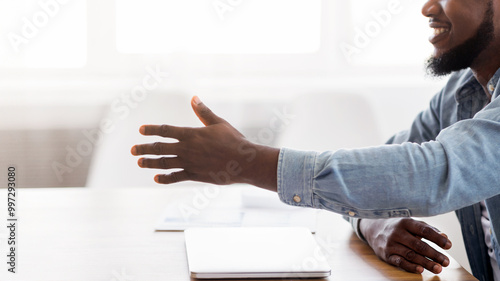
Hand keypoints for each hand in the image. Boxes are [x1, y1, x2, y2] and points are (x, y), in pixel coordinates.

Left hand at [131, 96, 278, 189]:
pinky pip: (176, 177)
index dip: (152, 130)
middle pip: (159, 148)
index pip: (166, 130)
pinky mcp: (194, 175)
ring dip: (150, 163)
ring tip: (140, 162)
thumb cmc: (234, 140)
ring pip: (164, 163)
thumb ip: (203, 112)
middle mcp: (186, 149)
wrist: (244, 162)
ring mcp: (189, 163)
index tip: (141, 130)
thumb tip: (193, 98)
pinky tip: (157, 178)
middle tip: (133, 150)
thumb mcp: (218, 123)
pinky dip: (165, 178)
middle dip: (144, 148)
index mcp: (191, 134)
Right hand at [359, 218, 451, 273]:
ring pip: (410, 255)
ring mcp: (391, 244)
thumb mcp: (411, 224)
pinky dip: (410, 266)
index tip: (449, 245)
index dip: (437, 238)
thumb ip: (428, 229)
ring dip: (426, 263)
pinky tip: (420, 270)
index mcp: (406, 222)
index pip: (424, 230)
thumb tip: (445, 236)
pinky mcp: (386, 254)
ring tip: (438, 268)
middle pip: (419, 245)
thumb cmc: (399, 227)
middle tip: (446, 262)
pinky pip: (399, 261)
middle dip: (434, 254)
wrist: (374, 229)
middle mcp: (397, 233)